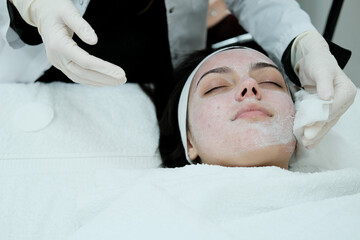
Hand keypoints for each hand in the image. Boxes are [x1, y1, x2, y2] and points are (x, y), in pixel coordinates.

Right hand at [11, 0, 125, 85]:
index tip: (119, 73)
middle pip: (83, 73)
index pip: (84, 61)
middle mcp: (56, 57)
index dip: (103, 68)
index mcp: (58, 44)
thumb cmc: (56, 9)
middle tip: (123, 79)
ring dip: (100, 81)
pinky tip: (104, 81)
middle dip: (105, 78)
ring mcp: (57, 62)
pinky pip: (77, 76)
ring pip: (80, 77)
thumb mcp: (68, 12)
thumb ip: (81, 26)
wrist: (42, 13)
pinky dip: (91, 80)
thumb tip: (94, 41)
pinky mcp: (61, 64)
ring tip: (118, 81)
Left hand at [291, 30, 356, 147]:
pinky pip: (321, 122)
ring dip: (316, 134)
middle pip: (330, 118)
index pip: (333, 109)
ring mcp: (335, 107)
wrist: (312, 60)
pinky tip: (309, 141)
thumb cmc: (317, 62)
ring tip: (306, 144)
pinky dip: (315, 131)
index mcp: (346, 91)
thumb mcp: (321, 70)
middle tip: (306, 140)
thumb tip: (328, 96)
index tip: (310, 128)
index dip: (321, 119)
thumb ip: (324, 83)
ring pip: (326, 123)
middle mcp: (343, 101)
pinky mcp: (326, 109)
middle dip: (317, 130)